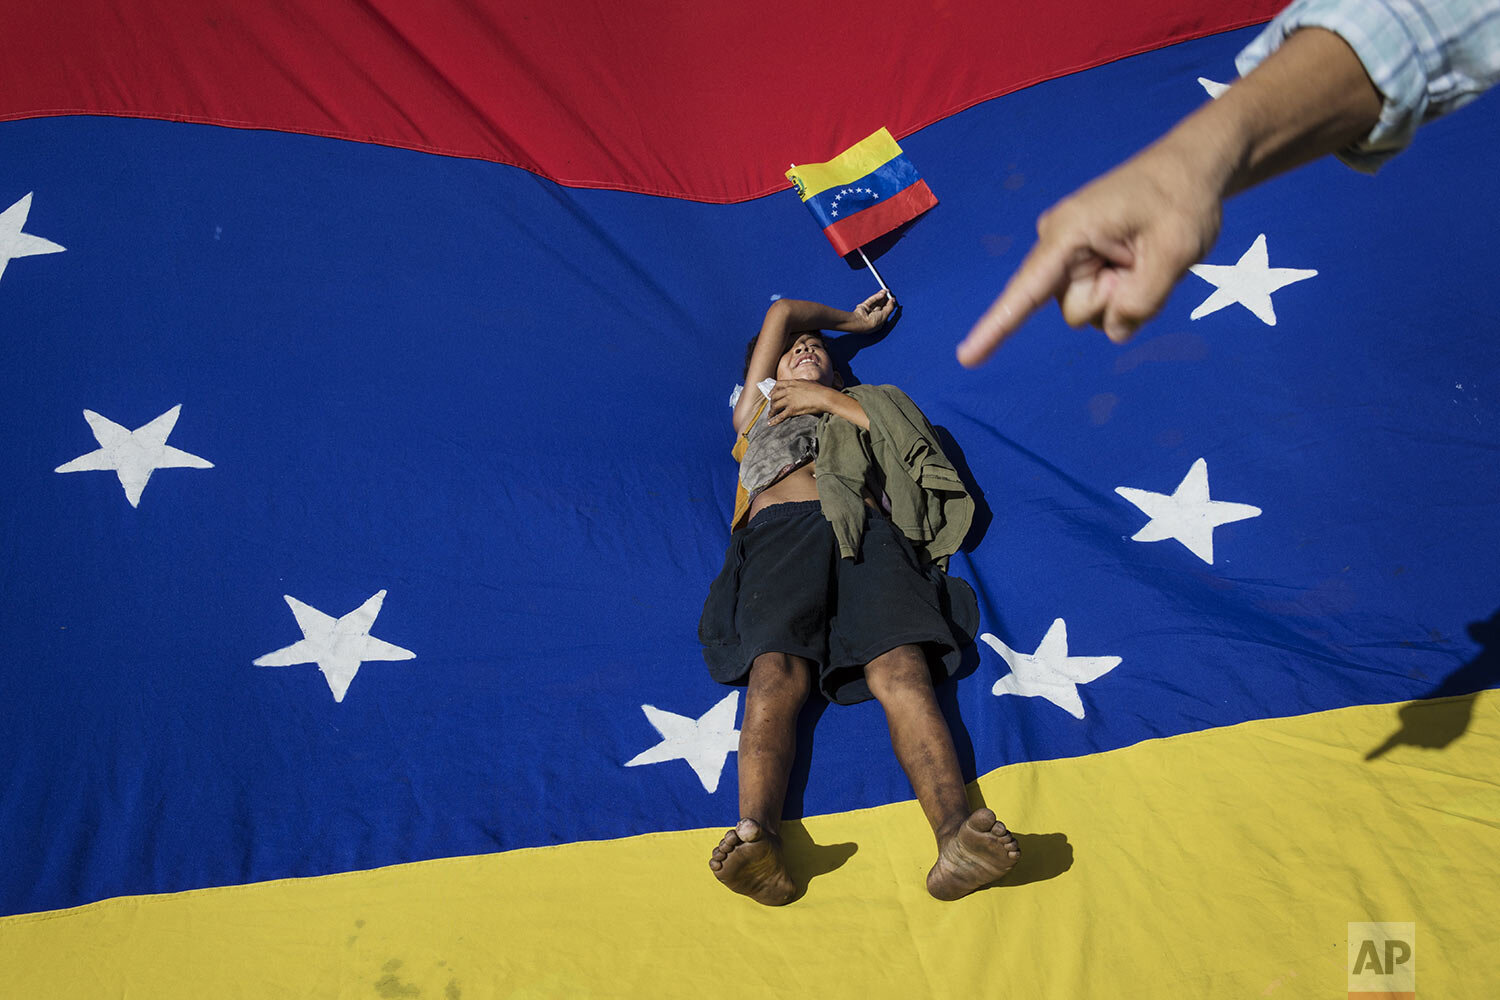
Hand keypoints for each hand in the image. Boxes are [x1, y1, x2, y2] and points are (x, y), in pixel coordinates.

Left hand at [766, 379, 838, 424]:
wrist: (824, 397)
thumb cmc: (820, 390)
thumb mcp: (808, 382)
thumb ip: (801, 383)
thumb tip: (800, 384)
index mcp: (792, 383)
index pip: (777, 385)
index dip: (772, 390)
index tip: (770, 395)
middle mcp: (789, 391)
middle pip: (774, 396)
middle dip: (771, 402)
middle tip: (771, 407)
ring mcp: (789, 400)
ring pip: (775, 406)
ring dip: (771, 411)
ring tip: (770, 415)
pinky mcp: (792, 410)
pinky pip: (780, 416)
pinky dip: (774, 420)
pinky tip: (770, 423)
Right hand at [841, 290, 896, 333]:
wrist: (860, 321)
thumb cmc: (872, 323)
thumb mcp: (885, 315)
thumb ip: (890, 307)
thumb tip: (893, 301)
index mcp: (879, 321)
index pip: (886, 311)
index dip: (889, 305)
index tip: (893, 299)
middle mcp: (874, 316)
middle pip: (881, 306)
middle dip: (885, 299)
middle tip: (889, 293)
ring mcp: (868, 311)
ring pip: (876, 302)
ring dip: (881, 296)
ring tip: (886, 291)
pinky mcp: (863, 306)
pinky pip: (871, 300)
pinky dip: (876, 297)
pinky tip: (881, 293)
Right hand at [957, 139, 1223, 365]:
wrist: (1191, 168)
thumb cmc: (1182, 199)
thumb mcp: (1175, 251)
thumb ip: (1143, 300)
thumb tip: (1115, 330)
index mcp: (1069, 233)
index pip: (1026, 291)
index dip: (995, 328)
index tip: (966, 358)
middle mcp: (1058, 245)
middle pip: (1076, 310)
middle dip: (1115, 301)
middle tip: (1149, 263)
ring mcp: (1069, 254)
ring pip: (1089, 309)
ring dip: (1123, 296)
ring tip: (1147, 256)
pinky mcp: (1082, 261)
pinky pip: (1099, 299)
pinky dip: (1124, 291)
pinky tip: (1140, 260)